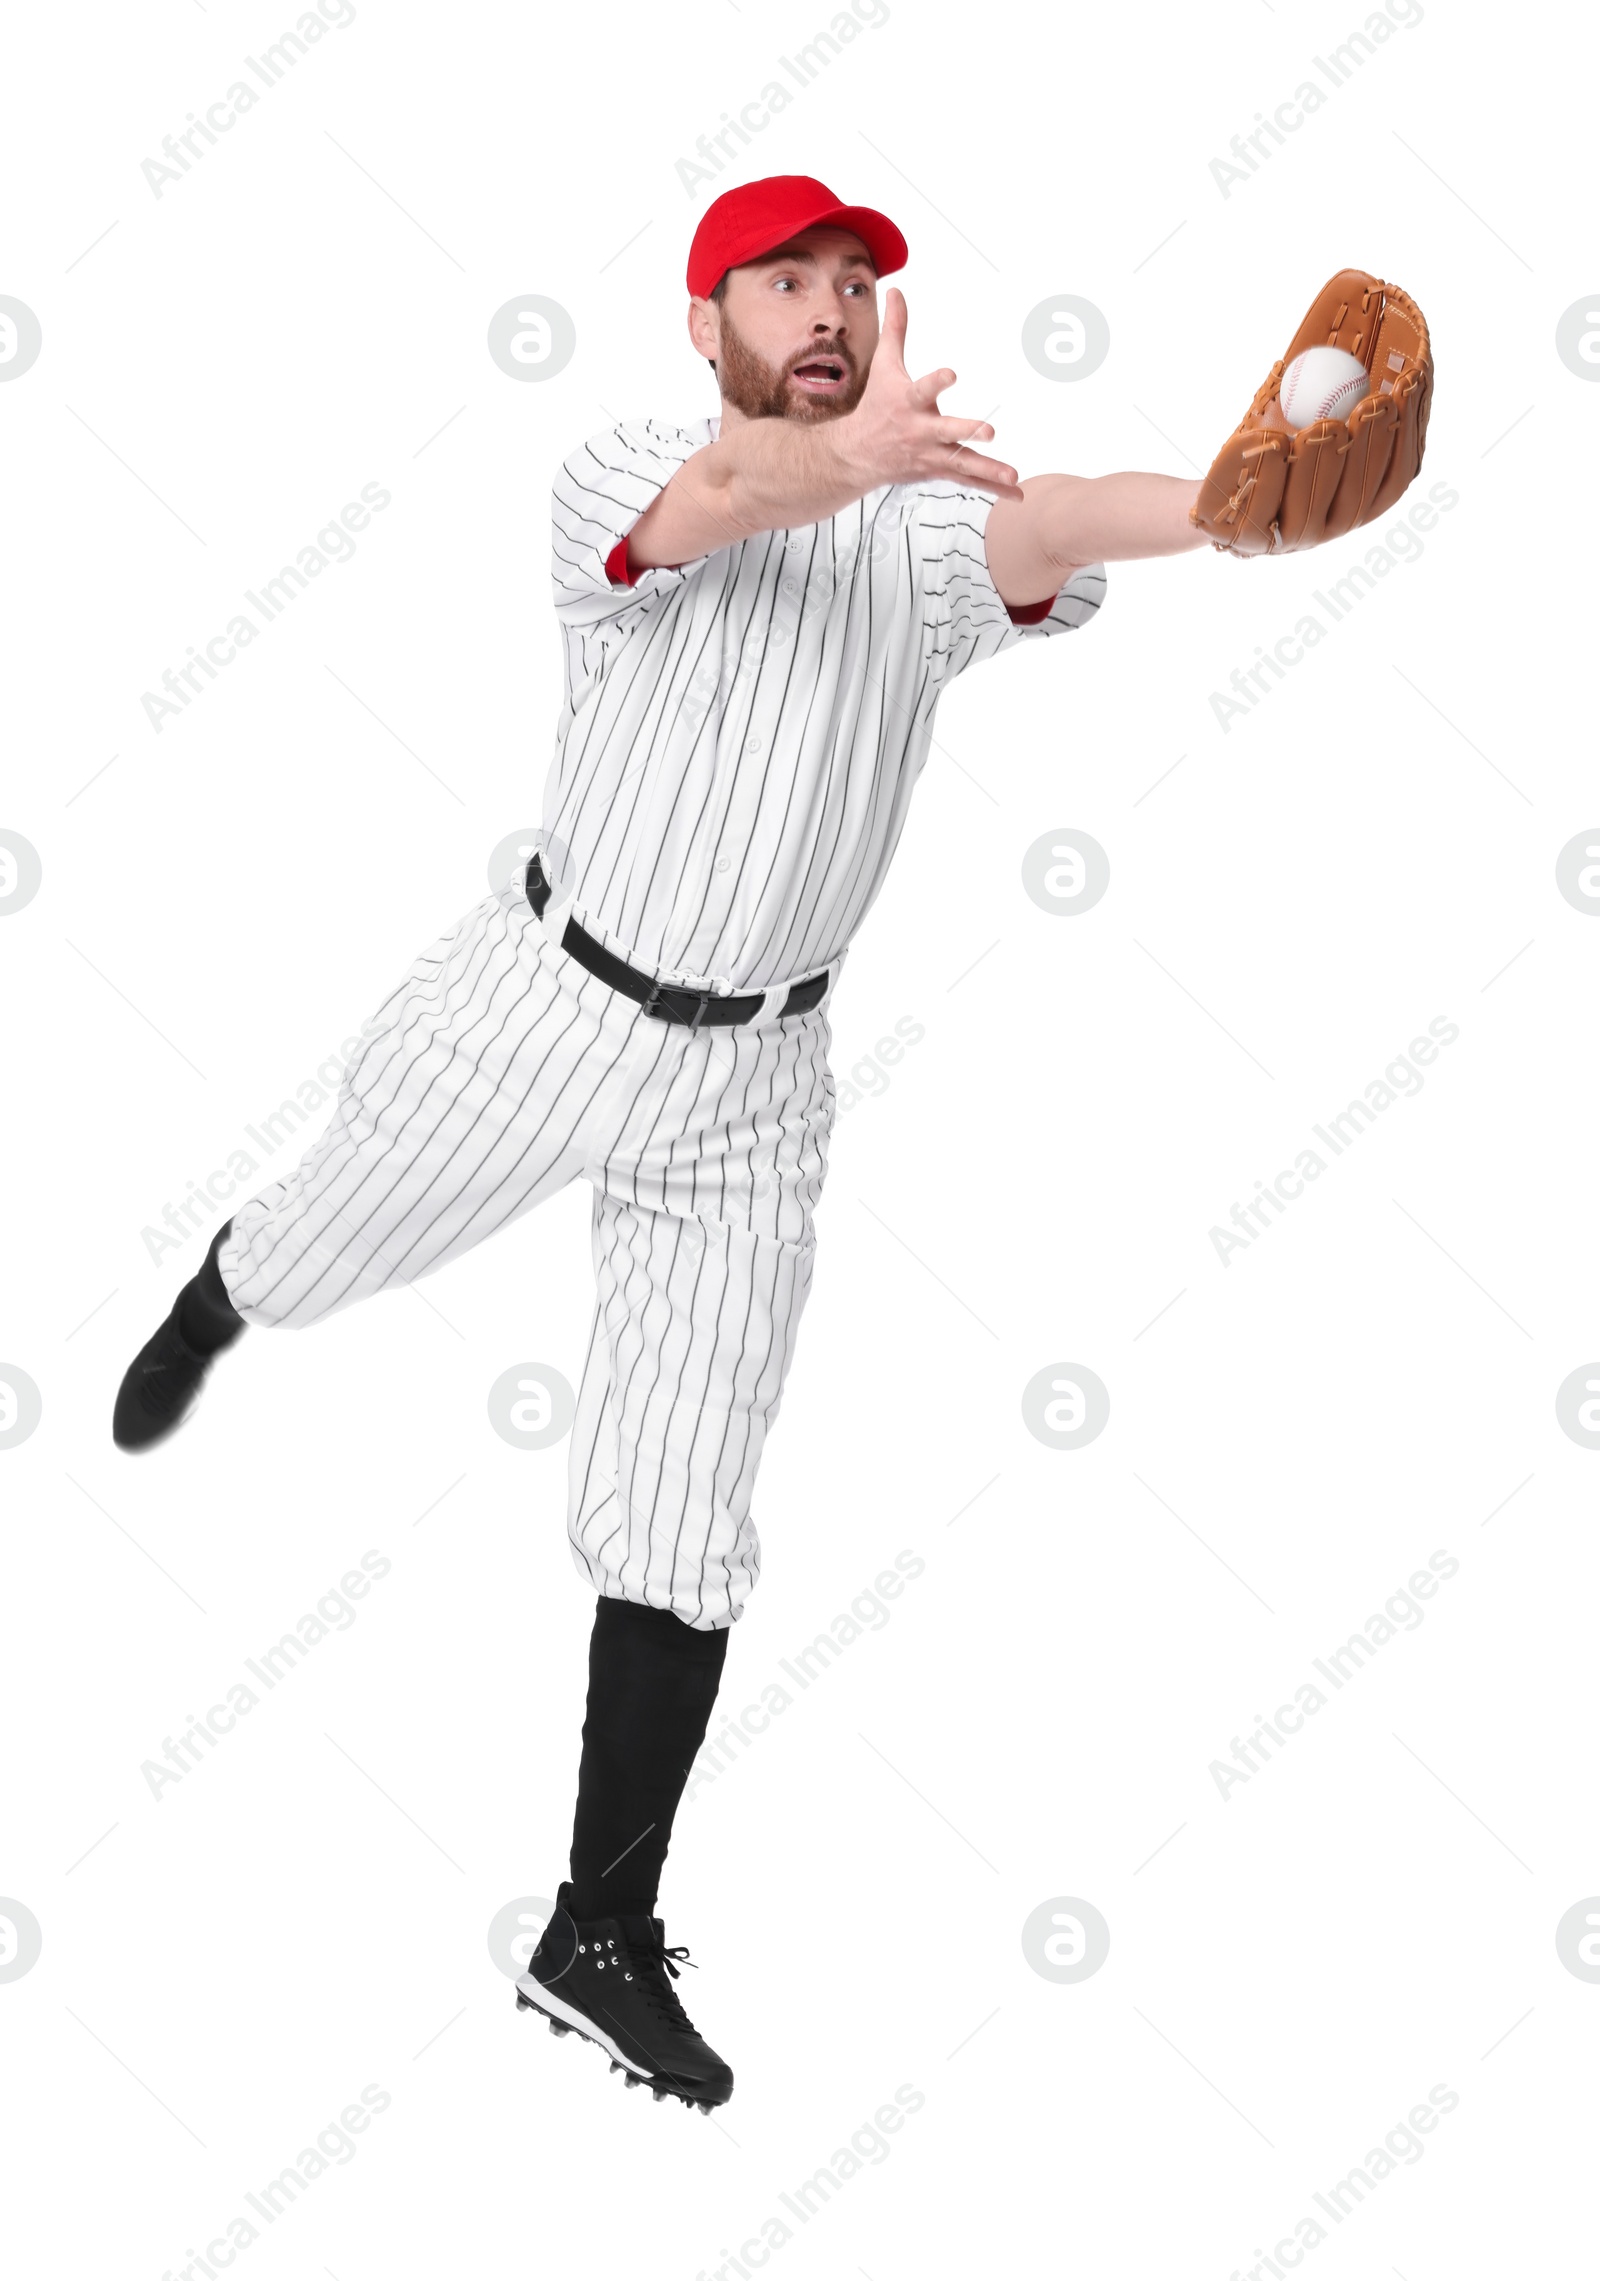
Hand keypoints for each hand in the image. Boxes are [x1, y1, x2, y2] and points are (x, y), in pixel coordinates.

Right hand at [840, 289, 1022, 500]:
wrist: (858, 454)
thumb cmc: (875, 405)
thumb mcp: (883, 365)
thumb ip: (895, 329)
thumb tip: (896, 290)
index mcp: (908, 402)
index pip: (923, 389)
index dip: (937, 382)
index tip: (952, 373)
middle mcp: (921, 431)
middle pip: (947, 432)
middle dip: (967, 432)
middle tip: (990, 431)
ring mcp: (931, 454)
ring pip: (962, 463)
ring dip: (988, 470)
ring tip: (1013, 476)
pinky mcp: (938, 470)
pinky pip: (968, 480)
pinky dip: (992, 488)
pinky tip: (1017, 494)